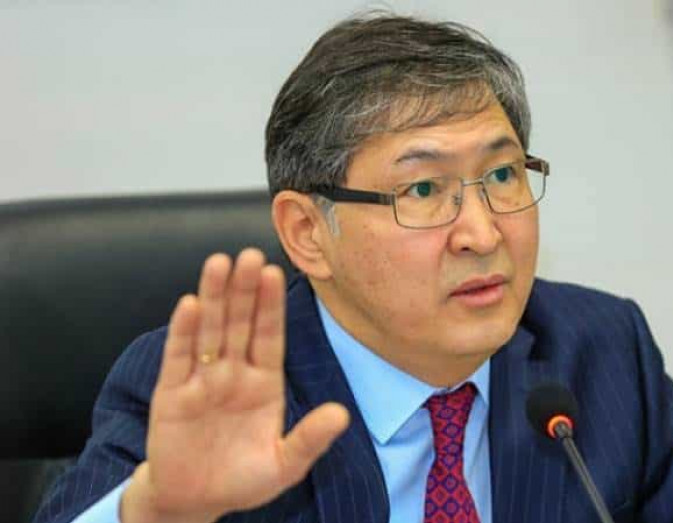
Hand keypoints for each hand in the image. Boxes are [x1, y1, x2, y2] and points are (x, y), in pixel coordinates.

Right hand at [121, 249, 349, 522]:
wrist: (194, 502)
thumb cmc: (243, 480)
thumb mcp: (284, 464)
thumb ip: (310, 439)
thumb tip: (342, 414)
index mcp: (264, 382)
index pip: (269, 335)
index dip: (272, 305)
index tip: (276, 273)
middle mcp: (234, 373)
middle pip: (240, 323)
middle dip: (245, 289)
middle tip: (250, 255)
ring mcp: (202, 380)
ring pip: (210, 330)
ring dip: (214, 297)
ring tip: (219, 263)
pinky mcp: (171, 394)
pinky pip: (178, 358)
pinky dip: (184, 332)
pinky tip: (190, 305)